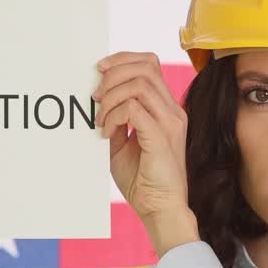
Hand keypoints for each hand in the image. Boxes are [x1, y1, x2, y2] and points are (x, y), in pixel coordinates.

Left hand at [94, 51, 190, 222]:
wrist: (160, 208)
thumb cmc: (143, 180)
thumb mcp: (123, 143)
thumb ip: (117, 119)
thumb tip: (99, 100)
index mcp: (165, 108)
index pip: (149, 64)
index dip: (122, 59)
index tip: (99, 71)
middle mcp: (172, 110)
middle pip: (145, 65)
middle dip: (113, 73)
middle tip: (95, 97)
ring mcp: (170, 121)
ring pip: (139, 83)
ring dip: (111, 96)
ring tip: (100, 118)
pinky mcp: (162, 135)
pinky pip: (134, 108)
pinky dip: (114, 115)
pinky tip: (107, 132)